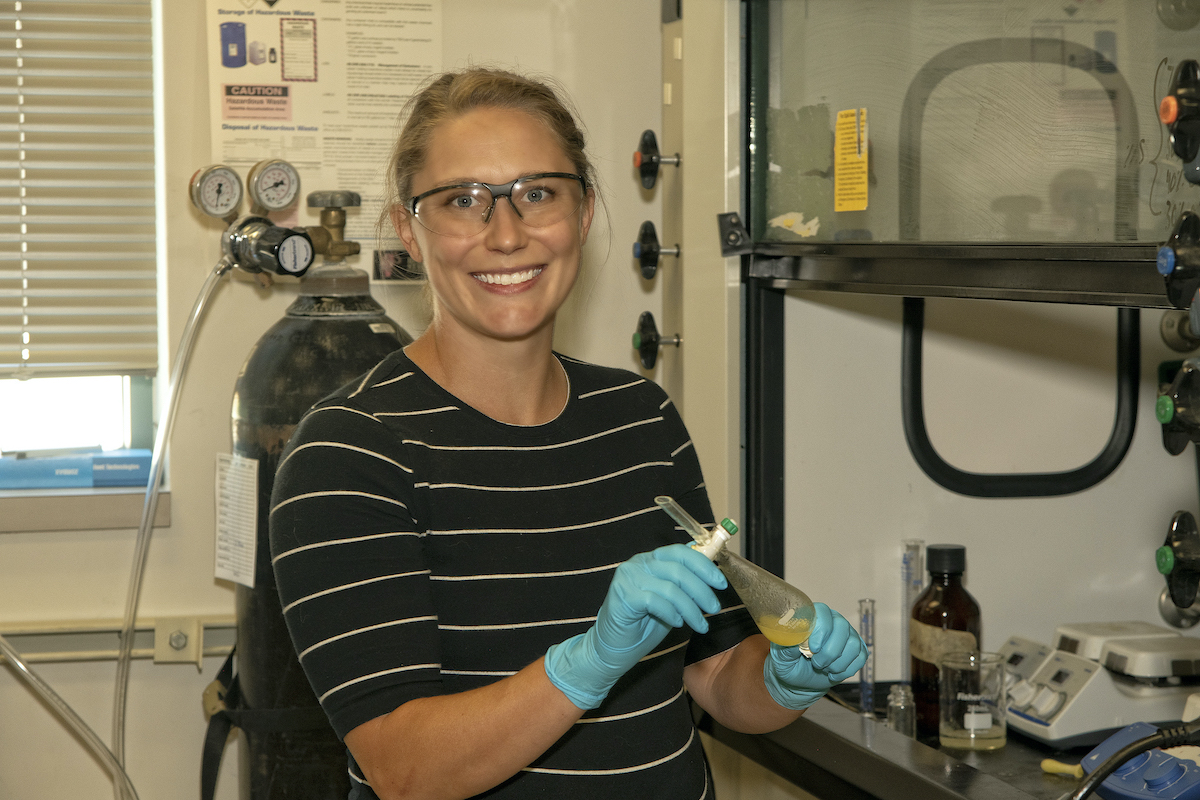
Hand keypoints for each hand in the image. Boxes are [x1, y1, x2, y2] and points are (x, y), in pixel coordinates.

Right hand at [545, 544, 726, 708]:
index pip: (681, 552)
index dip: (704, 566)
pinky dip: (672, 613)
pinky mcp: (623, 596)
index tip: (721, 583)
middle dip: (702, 590)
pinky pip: (656, 601)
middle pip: (679, 569)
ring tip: (701, 624)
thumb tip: (712, 574)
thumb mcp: (670, 601)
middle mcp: (638, 563)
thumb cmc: (642, 625)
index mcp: (650, 559)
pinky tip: (678, 623)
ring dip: (691, 608)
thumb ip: (684, 586)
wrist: (612, 648)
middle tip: (715, 608)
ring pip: (671, 588)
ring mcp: (628, 578)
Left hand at [763, 602, 867, 709]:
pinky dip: (847, 669)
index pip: (823, 612)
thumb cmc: (789, 663)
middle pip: (842, 627)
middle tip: (817, 663)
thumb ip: (786, 647)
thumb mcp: (781, 658)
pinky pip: (860, 657)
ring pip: (853, 643)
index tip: (813, 648)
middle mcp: (833, 621)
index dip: (822, 630)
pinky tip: (833, 673)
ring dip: (838, 662)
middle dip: (830, 651)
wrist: (801, 680)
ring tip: (824, 668)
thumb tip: (794, 639)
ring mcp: (847, 634)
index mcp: (813, 616)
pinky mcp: (857, 649)